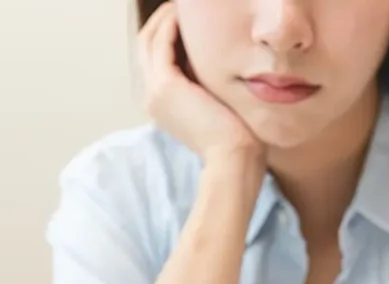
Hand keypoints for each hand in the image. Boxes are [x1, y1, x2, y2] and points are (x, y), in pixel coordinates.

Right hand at [138, 2, 264, 166]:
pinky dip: (172, 25)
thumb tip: (230, 66)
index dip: (169, 35)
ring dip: (166, 17)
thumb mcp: (223, 109)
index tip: (190, 20)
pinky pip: (161, 43)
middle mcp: (153, 97)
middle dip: (164, 21)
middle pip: (148, 46)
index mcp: (165, 105)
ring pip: (150, 40)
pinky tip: (187, 13)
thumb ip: (216, 88)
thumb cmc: (240, 143)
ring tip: (184, 4)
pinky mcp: (165, 86)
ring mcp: (155, 92)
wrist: (235, 162)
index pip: (158, 60)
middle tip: (184, 5)